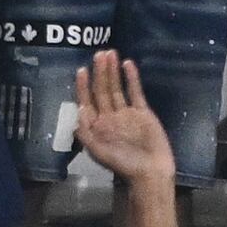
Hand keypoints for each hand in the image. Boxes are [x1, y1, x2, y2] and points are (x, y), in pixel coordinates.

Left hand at [69, 47, 182, 196]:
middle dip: (100, 72)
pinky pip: (135, 92)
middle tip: (99, 54)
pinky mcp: (142, 112)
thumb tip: (75, 112)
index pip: (87, 101)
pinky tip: (128, 64)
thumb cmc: (123, 164)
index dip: (84, 86)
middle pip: (102, 90)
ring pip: (117, 88)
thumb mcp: (98, 151)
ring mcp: (126, 113)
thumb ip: (85, 133)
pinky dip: (132, 78)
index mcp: (97, 126)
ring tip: (111, 53)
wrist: (150, 172)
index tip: (82, 69)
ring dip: (113, 72)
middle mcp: (110, 116)